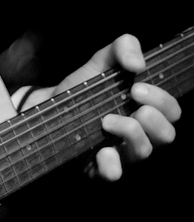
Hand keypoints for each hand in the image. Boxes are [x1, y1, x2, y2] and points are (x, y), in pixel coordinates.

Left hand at [55, 34, 181, 179]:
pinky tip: (102, 151)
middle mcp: (140, 134)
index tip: (136, 87)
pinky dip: (111, 164)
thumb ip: (123, 48)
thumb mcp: (102, 61)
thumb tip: (137, 63)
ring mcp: (122, 153)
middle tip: (130, 100)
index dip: (162, 100)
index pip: (172, 111)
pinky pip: (115, 174)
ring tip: (106, 119)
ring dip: (129, 132)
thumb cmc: (85, 88)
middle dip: (154, 118)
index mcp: (146, 109)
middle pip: (167, 135)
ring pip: (144, 152)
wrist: (50, 108)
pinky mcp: (100, 168)